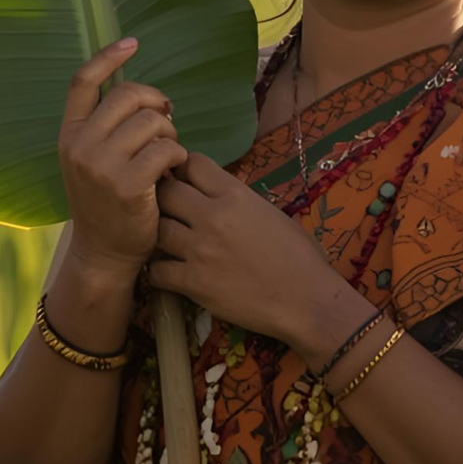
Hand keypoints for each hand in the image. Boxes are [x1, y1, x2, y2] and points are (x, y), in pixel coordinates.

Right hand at [57, 37, 186, 275]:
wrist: (104, 252)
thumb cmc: (107, 201)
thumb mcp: (92, 160)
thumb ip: (107, 127)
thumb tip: (147, 96)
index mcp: (69, 134)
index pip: (82, 81)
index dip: (108, 56)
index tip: (132, 43)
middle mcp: (79, 145)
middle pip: (128, 95)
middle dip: (157, 104)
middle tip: (166, 125)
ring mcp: (100, 166)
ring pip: (151, 122)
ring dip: (170, 134)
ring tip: (168, 154)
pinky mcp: (127, 185)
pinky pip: (165, 150)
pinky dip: (177, 156)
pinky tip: (173, 170)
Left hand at [146, 153, 343, 344]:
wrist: (306, 300)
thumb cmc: (299, 256)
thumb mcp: (270, 213)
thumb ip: (238, 199)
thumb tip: (214, 194)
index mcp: (236, 195)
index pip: (193, 163)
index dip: (184, 170)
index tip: (184, 181)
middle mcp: (213, 216)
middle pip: (166, 192)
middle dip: (164, 198)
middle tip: (170, 211)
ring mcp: (199, 249)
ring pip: (156, 229)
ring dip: (159, 234)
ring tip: (168, 242)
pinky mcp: (193, 282)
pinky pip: (156, 270)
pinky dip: (159, 271)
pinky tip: (169, 272)